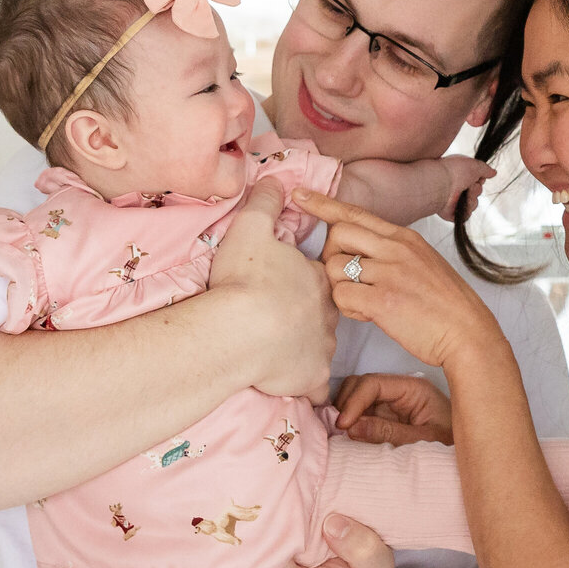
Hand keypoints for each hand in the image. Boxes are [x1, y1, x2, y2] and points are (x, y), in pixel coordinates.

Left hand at [171, 514, 395, 567]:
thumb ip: (364, 546)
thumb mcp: (374, 567)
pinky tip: (166, 556)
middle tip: (196, 501)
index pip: (267, 563)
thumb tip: (333, 523)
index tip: (243, 500)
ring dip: (187, 562)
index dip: (251, 534)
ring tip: (173, 524)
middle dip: (213, 543)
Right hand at [210, 178, 337, 399]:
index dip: (300, 283)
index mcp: (316, 279)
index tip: (280, 288)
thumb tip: (274, 181)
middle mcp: (327, 313)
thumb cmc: (245, 279)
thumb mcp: (250, 229)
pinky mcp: (312, 377)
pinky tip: (293, 385)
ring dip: (303, 349)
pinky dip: (307, 386)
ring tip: (276, 351)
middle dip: (306, 316)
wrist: (241, 329)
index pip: (319, 278)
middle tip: (277, 319)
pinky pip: (316, 386)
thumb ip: (264, 203)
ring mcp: (322, 347)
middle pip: (323, 313)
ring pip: (320, 347)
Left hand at [294, 188, 503, 371]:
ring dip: (339, 287)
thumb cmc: (445, 304)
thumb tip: (359, 254)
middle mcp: (395, 249)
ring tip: (363, 302)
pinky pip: (341, 296)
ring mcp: (389, 273)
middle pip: (337, 234)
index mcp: (404, 237)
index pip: (355, 213)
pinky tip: (367, 315)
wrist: (468, 333)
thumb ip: (392, 252)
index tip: (299, 196)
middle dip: (330, 257)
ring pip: (333, 267)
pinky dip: (348, 309)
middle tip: (346, 279)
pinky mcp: (383, 301)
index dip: (323, 204)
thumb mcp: (422, 263)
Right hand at [334, 373, 452, 444]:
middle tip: (340, 430)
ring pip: (357, 398)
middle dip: (346, 404)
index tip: (343, 425)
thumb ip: (387, 433)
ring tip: (343, 435)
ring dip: (346, 413)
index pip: (373, 383)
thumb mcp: (422, 442)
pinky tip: (348, 436)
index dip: (354, 401)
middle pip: (360, 385)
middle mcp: (400, 392)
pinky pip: (362, 415)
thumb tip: (350, 427)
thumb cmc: (451, 449)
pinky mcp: (387, 419)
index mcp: (414, 389)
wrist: (465, 463)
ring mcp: (392, 405)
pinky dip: (351, 423)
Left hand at [434, 156, 495, 220]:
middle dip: (477, 189)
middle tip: (470, 185)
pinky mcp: (453, 213)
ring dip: (473, 197)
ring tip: (465, 192)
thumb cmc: (454, 171)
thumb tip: (493, 172)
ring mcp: (454, 201)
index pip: (475, 180)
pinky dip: (467, 208)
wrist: (441, 184)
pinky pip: (467, 214)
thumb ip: (485, 169)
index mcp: (459, 176)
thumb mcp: (474, 165)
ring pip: (474, 203)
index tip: (477, 177)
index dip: (479, 179)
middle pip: (477, 192)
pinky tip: (461, 202)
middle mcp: (456, 188)